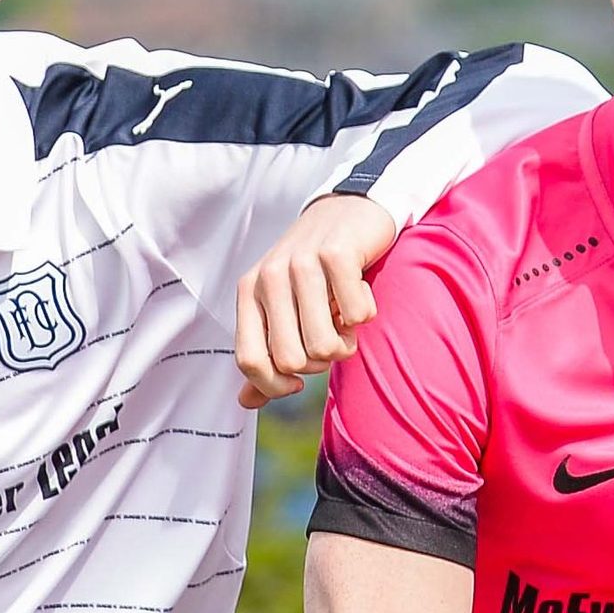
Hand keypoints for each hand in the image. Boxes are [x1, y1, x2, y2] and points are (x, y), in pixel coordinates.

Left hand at [236, 193, 398, 409]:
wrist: (351, 209)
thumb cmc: (318, 269)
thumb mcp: (283, 306)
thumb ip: (265, 353)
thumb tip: (247, 403)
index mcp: (250, 291)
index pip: (250, 362)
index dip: (276, 385)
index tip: (299, 380)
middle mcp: (269, 276)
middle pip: (292, 360)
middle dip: (320, 360)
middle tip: (331, 335)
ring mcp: (302, 263)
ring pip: (324, 345)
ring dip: (346, 341)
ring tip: (346, 317)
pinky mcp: (337, 253)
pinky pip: (357, 316)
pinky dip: (366, 312)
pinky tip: (360, 290)